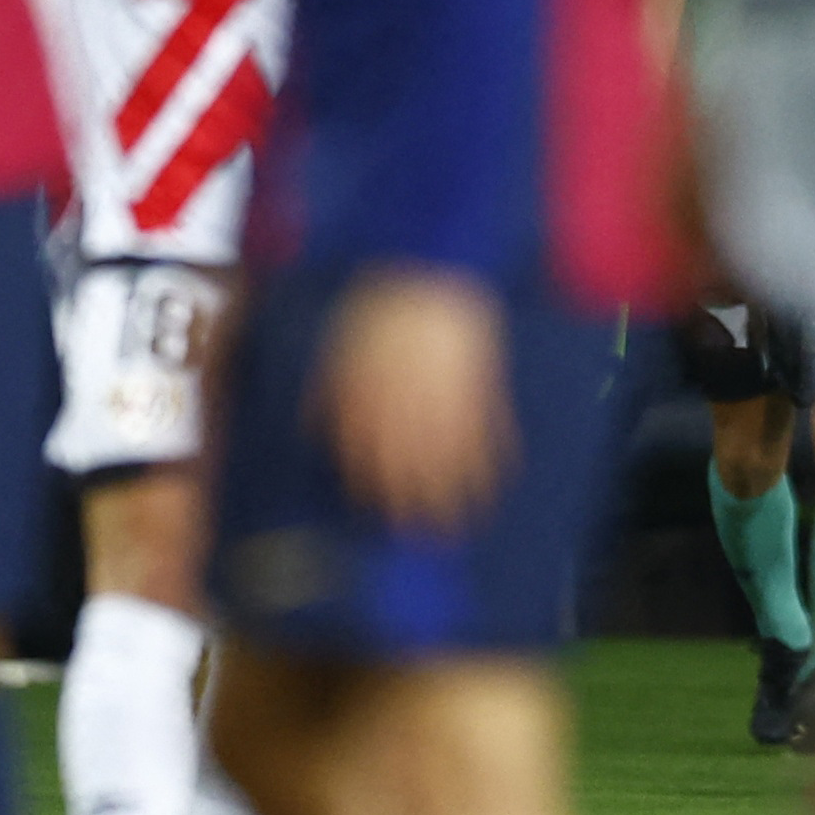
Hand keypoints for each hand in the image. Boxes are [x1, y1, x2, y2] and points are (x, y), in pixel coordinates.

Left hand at [315, 268, 514, 535]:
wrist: (426, 277)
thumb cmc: (376, 314)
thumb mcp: (338, 351)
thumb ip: (327, 395)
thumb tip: (312, 431)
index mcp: (368, 396)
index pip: (368, 455)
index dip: (374, 490)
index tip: (378, 517)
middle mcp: (407, 403)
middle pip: (412, 464)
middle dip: (417, 505)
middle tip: (425, 537)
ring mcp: (447, 396)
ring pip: (453, 453)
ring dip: (459, 492)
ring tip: (464, 521)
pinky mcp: (480, 383)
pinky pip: (492, 426)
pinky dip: (498, 454)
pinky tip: (501, 476)